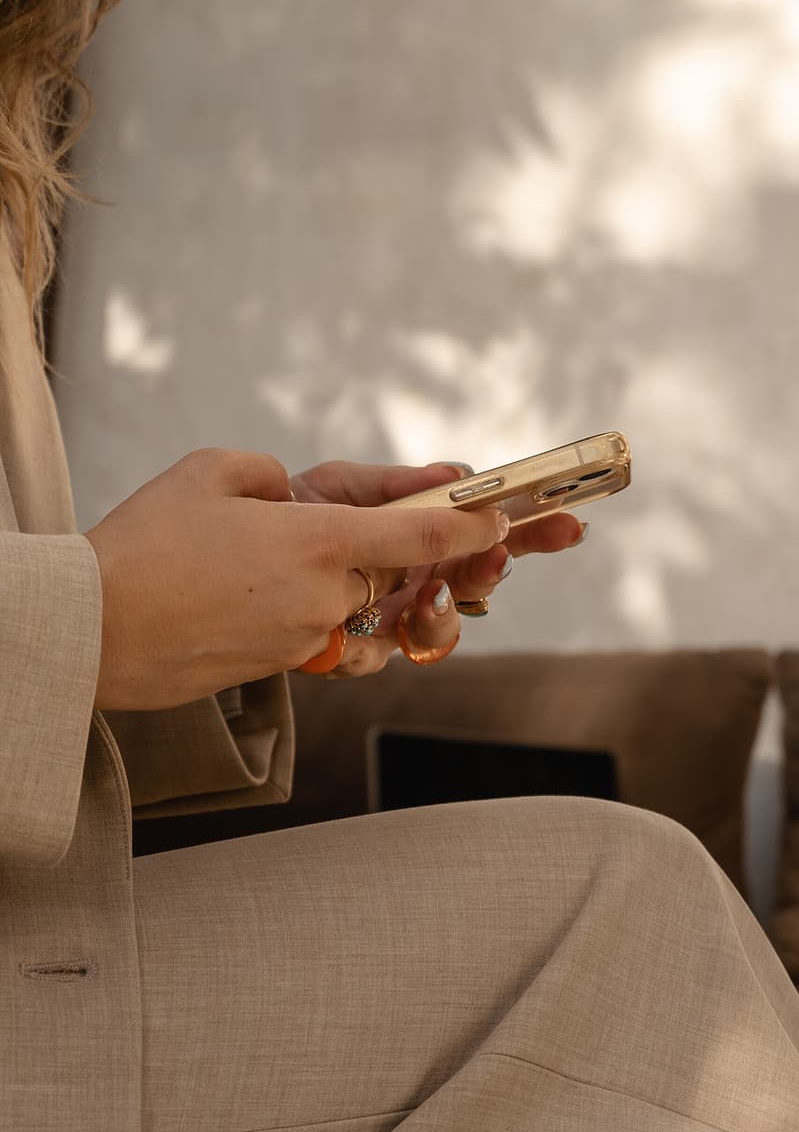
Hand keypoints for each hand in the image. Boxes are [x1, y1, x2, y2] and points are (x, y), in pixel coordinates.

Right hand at [85, 448, 505, 709]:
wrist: (94, 630)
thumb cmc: (145, 544)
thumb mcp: (208, 473)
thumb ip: (270, 473)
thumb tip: (292, 496)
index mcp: (316, 542)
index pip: (420, 539)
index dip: (469, 529)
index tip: (498, 521)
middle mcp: (324, 598)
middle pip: (393, 576)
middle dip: (397, 555)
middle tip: (372, 532)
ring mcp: (305, 641)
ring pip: (363, 613)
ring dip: (358, 588)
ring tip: (312, 564)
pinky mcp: (280, 668)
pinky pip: (331, 644)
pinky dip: (333, 622)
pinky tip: (301, 598)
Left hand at [290, 460, 584, 676]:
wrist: (221, 556)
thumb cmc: (284, 515)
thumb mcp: (339, 487)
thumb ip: (398, 487)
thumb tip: (460, 474)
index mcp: (420, 535)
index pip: (486, 530)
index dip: (530, 527)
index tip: (570, 520)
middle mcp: (414, 578)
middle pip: (476, 580)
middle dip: (495, 566)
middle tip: (494, 553)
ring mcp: (385, 618)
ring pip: (441, 630)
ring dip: (443, 613)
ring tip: (431, 593)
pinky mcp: (351, 650)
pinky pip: (378, 657)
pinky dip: (371, 645)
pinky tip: (361, 626)